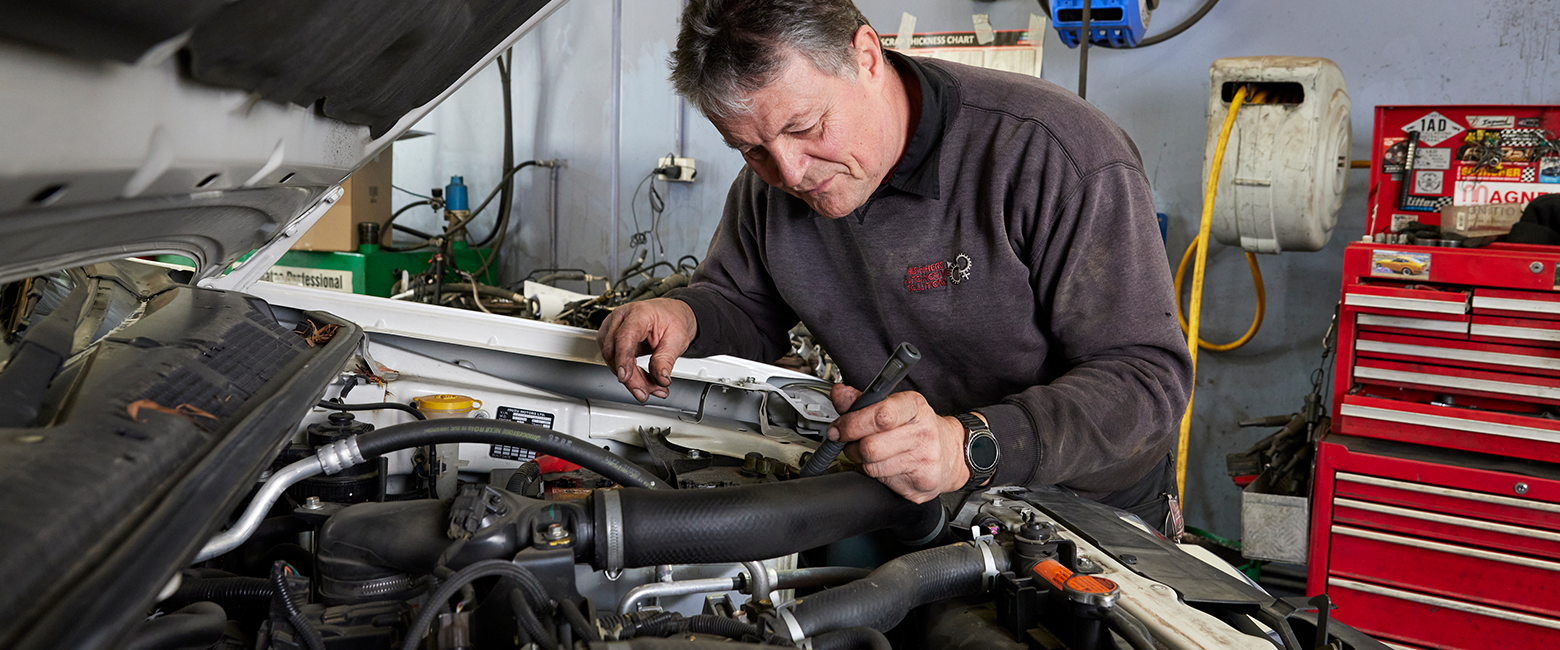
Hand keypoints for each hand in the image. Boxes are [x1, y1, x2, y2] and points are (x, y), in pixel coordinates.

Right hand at [595, 298, 696, 401]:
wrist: (670, 315)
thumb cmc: (672, 320)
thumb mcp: (677, 339)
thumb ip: (666, 359)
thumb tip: (660, 378)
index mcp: (639, 313)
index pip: (625, 336)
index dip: (623, 358)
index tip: (624, 377)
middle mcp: (621, 318)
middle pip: (615, 351)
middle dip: (630, 378)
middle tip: (646, 392)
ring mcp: (612, 328)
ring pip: (611, 360)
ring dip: (630, 379)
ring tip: (651, 387)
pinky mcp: (610, 339)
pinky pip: (614, 361)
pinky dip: (628, 375)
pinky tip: (642, 381)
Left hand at [829, 384, 971, 502]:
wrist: (952, 454)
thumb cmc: (919, 428)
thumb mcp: (895, 406)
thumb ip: (864, 401)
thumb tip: (839, 393)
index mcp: (915, 406)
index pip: (880, 415)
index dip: (852, 422)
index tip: (839, 427)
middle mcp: (923, 432)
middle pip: (870, 445)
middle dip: (852, 445)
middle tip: (851, 442)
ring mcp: (924, 460)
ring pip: (872, 466)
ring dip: (862, 461)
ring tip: (870, 453)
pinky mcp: (921, 484)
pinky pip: (882, 481)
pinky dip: (876, 475)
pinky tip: (886, 466)